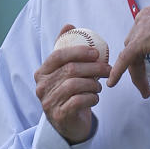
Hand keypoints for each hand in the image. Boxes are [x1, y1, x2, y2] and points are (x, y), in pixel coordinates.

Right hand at [35, 24, 111, 143]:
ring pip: (75, 85)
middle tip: (108, 69)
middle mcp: (42, 87)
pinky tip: (95, 97)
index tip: (96, 53)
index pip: (58, 55)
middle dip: (93, 67)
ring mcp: (49, 102)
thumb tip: (69, 25)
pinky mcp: (59, 115)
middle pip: (70, 70)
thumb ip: (66, 50)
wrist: (67, 123)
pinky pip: (79, 101)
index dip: (78, 52)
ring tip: (98, 86)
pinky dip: (92, 97)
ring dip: (93, 84)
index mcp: (42, 73)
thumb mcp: (65, 71)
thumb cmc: (69, 93)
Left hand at [106, 4, 149, 97]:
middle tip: (146, 83)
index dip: (142, 55)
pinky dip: (118, 71)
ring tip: (144, 89)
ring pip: (130, 55)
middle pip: (134, 48)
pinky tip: (113, 82)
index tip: (147, 67)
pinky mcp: (140, 41)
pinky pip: (125, 58)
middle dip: (139, 67)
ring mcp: (140, 30)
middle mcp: (141, 20)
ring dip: (136, 74)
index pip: (141, 38)